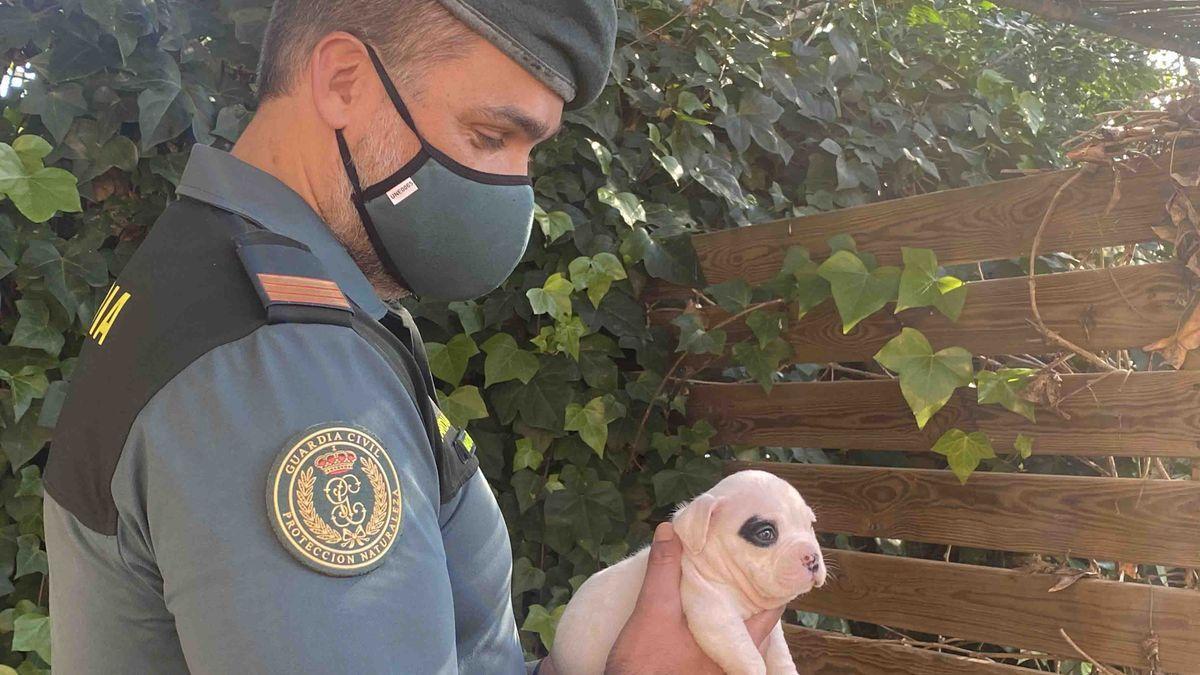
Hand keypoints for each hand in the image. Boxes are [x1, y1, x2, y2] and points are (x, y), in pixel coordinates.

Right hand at [603, 522, 783, 674]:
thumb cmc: (645, 661)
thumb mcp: (653, 609)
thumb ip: (664, 570)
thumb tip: (671, 529)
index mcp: (737, 648)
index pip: (771, 610)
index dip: (769, 580)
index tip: (763, 553)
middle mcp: (736, 662)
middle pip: (757, 619)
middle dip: (748, 588)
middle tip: (741, 556)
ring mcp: (722, 669)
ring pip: (739, 631)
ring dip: (731, 604)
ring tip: (722, 574)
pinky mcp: (706, 671)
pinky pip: (723, 640)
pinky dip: (718, 618)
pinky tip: (703, 602)